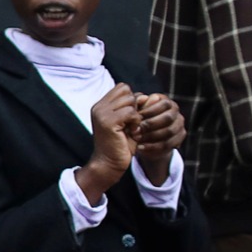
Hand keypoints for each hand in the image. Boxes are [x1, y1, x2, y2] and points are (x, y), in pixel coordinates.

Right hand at [76, 85, 140, 204]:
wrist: (109, 164)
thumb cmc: (120, 144)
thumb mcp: (129, 122)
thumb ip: (137, 107)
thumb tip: (153, 97)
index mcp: (100, 106)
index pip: (122, 88)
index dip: (132, 99)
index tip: (130, 116)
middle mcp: (98, 107)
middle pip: (127, 91)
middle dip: (135, 105)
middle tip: (132, 123)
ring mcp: (101, 114)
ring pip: (130, 100)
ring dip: (136, 113)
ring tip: (131, 127)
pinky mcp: (107, 122)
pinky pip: (131, 112)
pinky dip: (136, 121)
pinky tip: (132, 132)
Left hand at [130, 92, 183, 179]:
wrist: (144, 139)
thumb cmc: (138, 121)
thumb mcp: (136, 112)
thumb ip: (137, 104)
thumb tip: (141, 98)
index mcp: (166, 102)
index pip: (164, 104)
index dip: (150, 111)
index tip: (136, 118)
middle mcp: (175, 112)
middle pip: (168, 118)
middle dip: (150, 125)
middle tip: (135, 131)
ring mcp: (179, 124)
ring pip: (169, 131)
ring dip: (151, 136)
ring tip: (136, 139)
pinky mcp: (179, 138)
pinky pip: (168, 144)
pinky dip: (153, 147)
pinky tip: (140, 147)